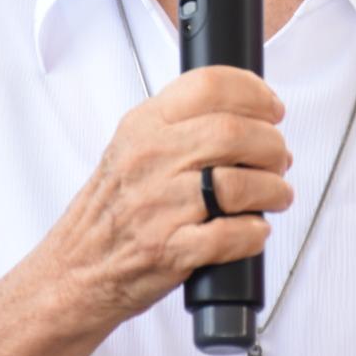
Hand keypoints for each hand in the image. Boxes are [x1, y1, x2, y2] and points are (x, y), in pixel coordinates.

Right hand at [40, 66, 292, 328]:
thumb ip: (179, 124)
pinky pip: (232, 235)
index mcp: (144, 127)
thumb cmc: (111, 211)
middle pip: (235, 133)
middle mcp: (150, 159)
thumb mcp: (131, 147)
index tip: (272, 108)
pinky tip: (254, 230)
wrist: (75, 269)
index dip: (254, 93)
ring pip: (240, 184)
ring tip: (276, 195)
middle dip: (272, 145)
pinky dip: (254, 233)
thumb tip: (249, 116)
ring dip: (273, 189)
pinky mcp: (170, 249)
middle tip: (279, 158)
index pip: (208, 85)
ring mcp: (159, 206)